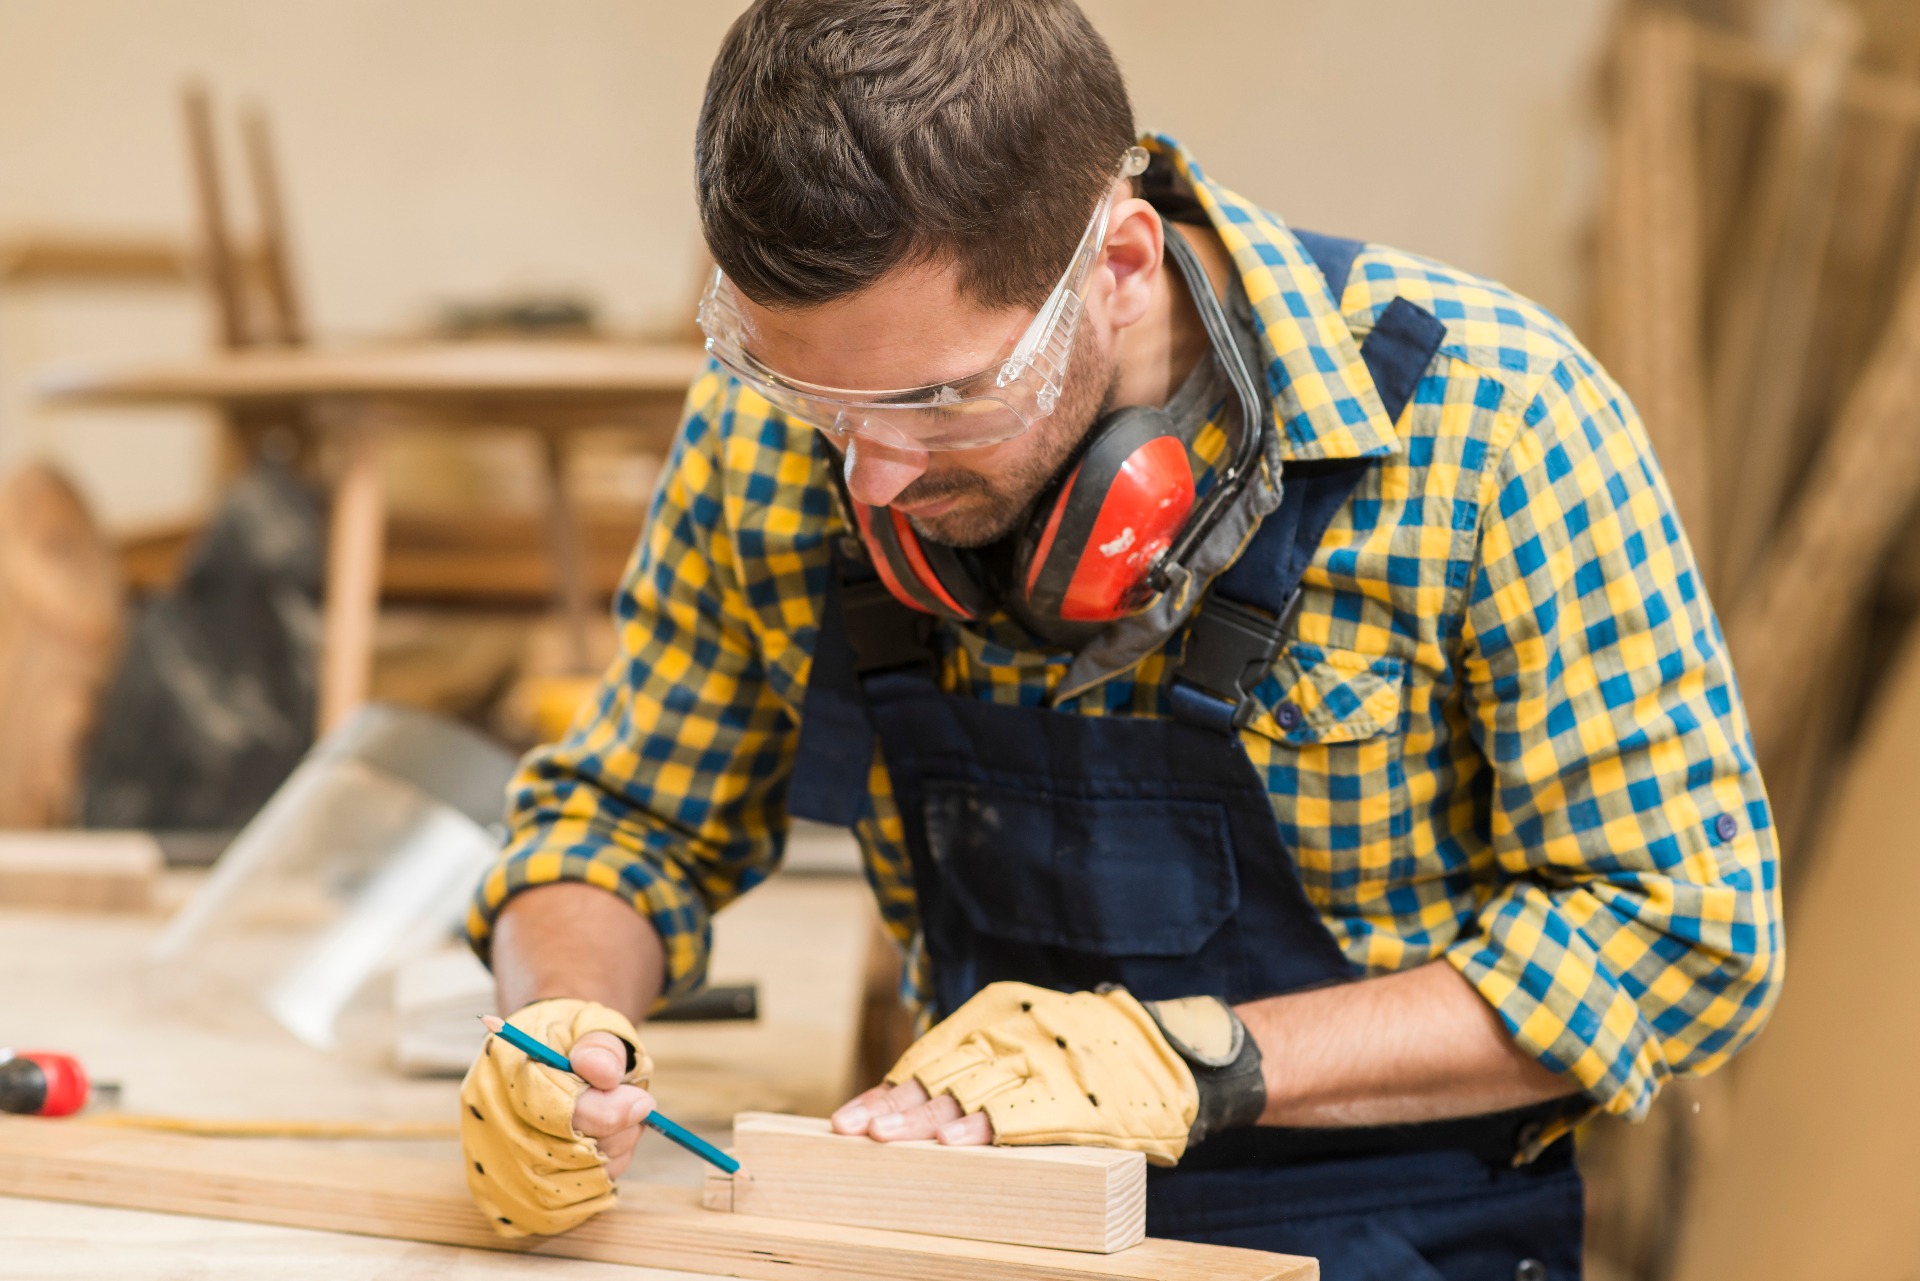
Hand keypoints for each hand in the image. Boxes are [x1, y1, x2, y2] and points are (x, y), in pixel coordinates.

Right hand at [460, 999, 654, 1236]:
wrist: (543, 1054)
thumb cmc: (571, 1039)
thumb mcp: (590, 1023)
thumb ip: (601, 1044)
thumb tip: (606, 1075)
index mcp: (502, 1068)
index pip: (550, 1107)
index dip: (605, 1112)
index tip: (642, 1103)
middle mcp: (485, 1118)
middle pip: (557, 1153)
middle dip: (613, 1136)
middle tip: (638, 1110)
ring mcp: (488, 1160)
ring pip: (562, 1187)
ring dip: (607, 1162)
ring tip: (619, 1128)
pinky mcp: (502, 1195)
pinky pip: (558, 1211)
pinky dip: (592, 1187)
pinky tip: (600, 1155)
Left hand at [831, 982, 1245, 1165]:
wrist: (1174, 1056)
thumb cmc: (1094, 1055)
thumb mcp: (1034, 1036)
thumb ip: (985, 1059)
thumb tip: (918, 1105)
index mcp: (1000, 1014)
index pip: (929, 1056)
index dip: (887, 1090)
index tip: (850, 1118)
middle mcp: (1015, 1034)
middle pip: (939, 1076)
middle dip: (893, 1108)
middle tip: (853, 1131)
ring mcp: (1043, 1065)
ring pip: (969, 1095)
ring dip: (923, 1123)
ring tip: (885, 1140)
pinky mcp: (1071, 1097)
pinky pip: (1016, 1116)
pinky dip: (980, 1131)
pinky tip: (950, 1144)